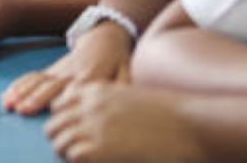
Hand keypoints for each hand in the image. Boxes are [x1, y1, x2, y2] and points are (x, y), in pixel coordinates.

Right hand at [3, 22, 133, 114]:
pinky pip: (33, 77)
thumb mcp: (126, 71)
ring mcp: (58, 72)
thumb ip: (122, 86)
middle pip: (51, 87)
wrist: (104, 35)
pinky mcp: (51, 71)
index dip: (65, 102)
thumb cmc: (117, 59)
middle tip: (23, 109)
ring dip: (22, 93)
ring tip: (9, 104)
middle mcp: (71, 75)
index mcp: (90, 77)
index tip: (53, 112)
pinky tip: (7, 97)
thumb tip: (119, 98)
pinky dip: (19, 86)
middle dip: (37, 98)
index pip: (75, 92)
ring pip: (37, 82)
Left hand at [46, 82, 205, 162]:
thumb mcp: (131, 101)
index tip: (79, 135)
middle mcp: (88, 106)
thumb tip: (105, 127)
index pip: (59, 104)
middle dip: (64, 140)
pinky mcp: (95, 150)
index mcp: (96, 90)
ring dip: (70, 154)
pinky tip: (101, 162)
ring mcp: (90, 126)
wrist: (192, 125)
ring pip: (59, 143)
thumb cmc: (170, 117)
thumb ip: (109, 109)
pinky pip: (72, 157)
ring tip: (92, 160)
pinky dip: (80, 162)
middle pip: (54, 125)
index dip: (66, 122)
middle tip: (83, 154)